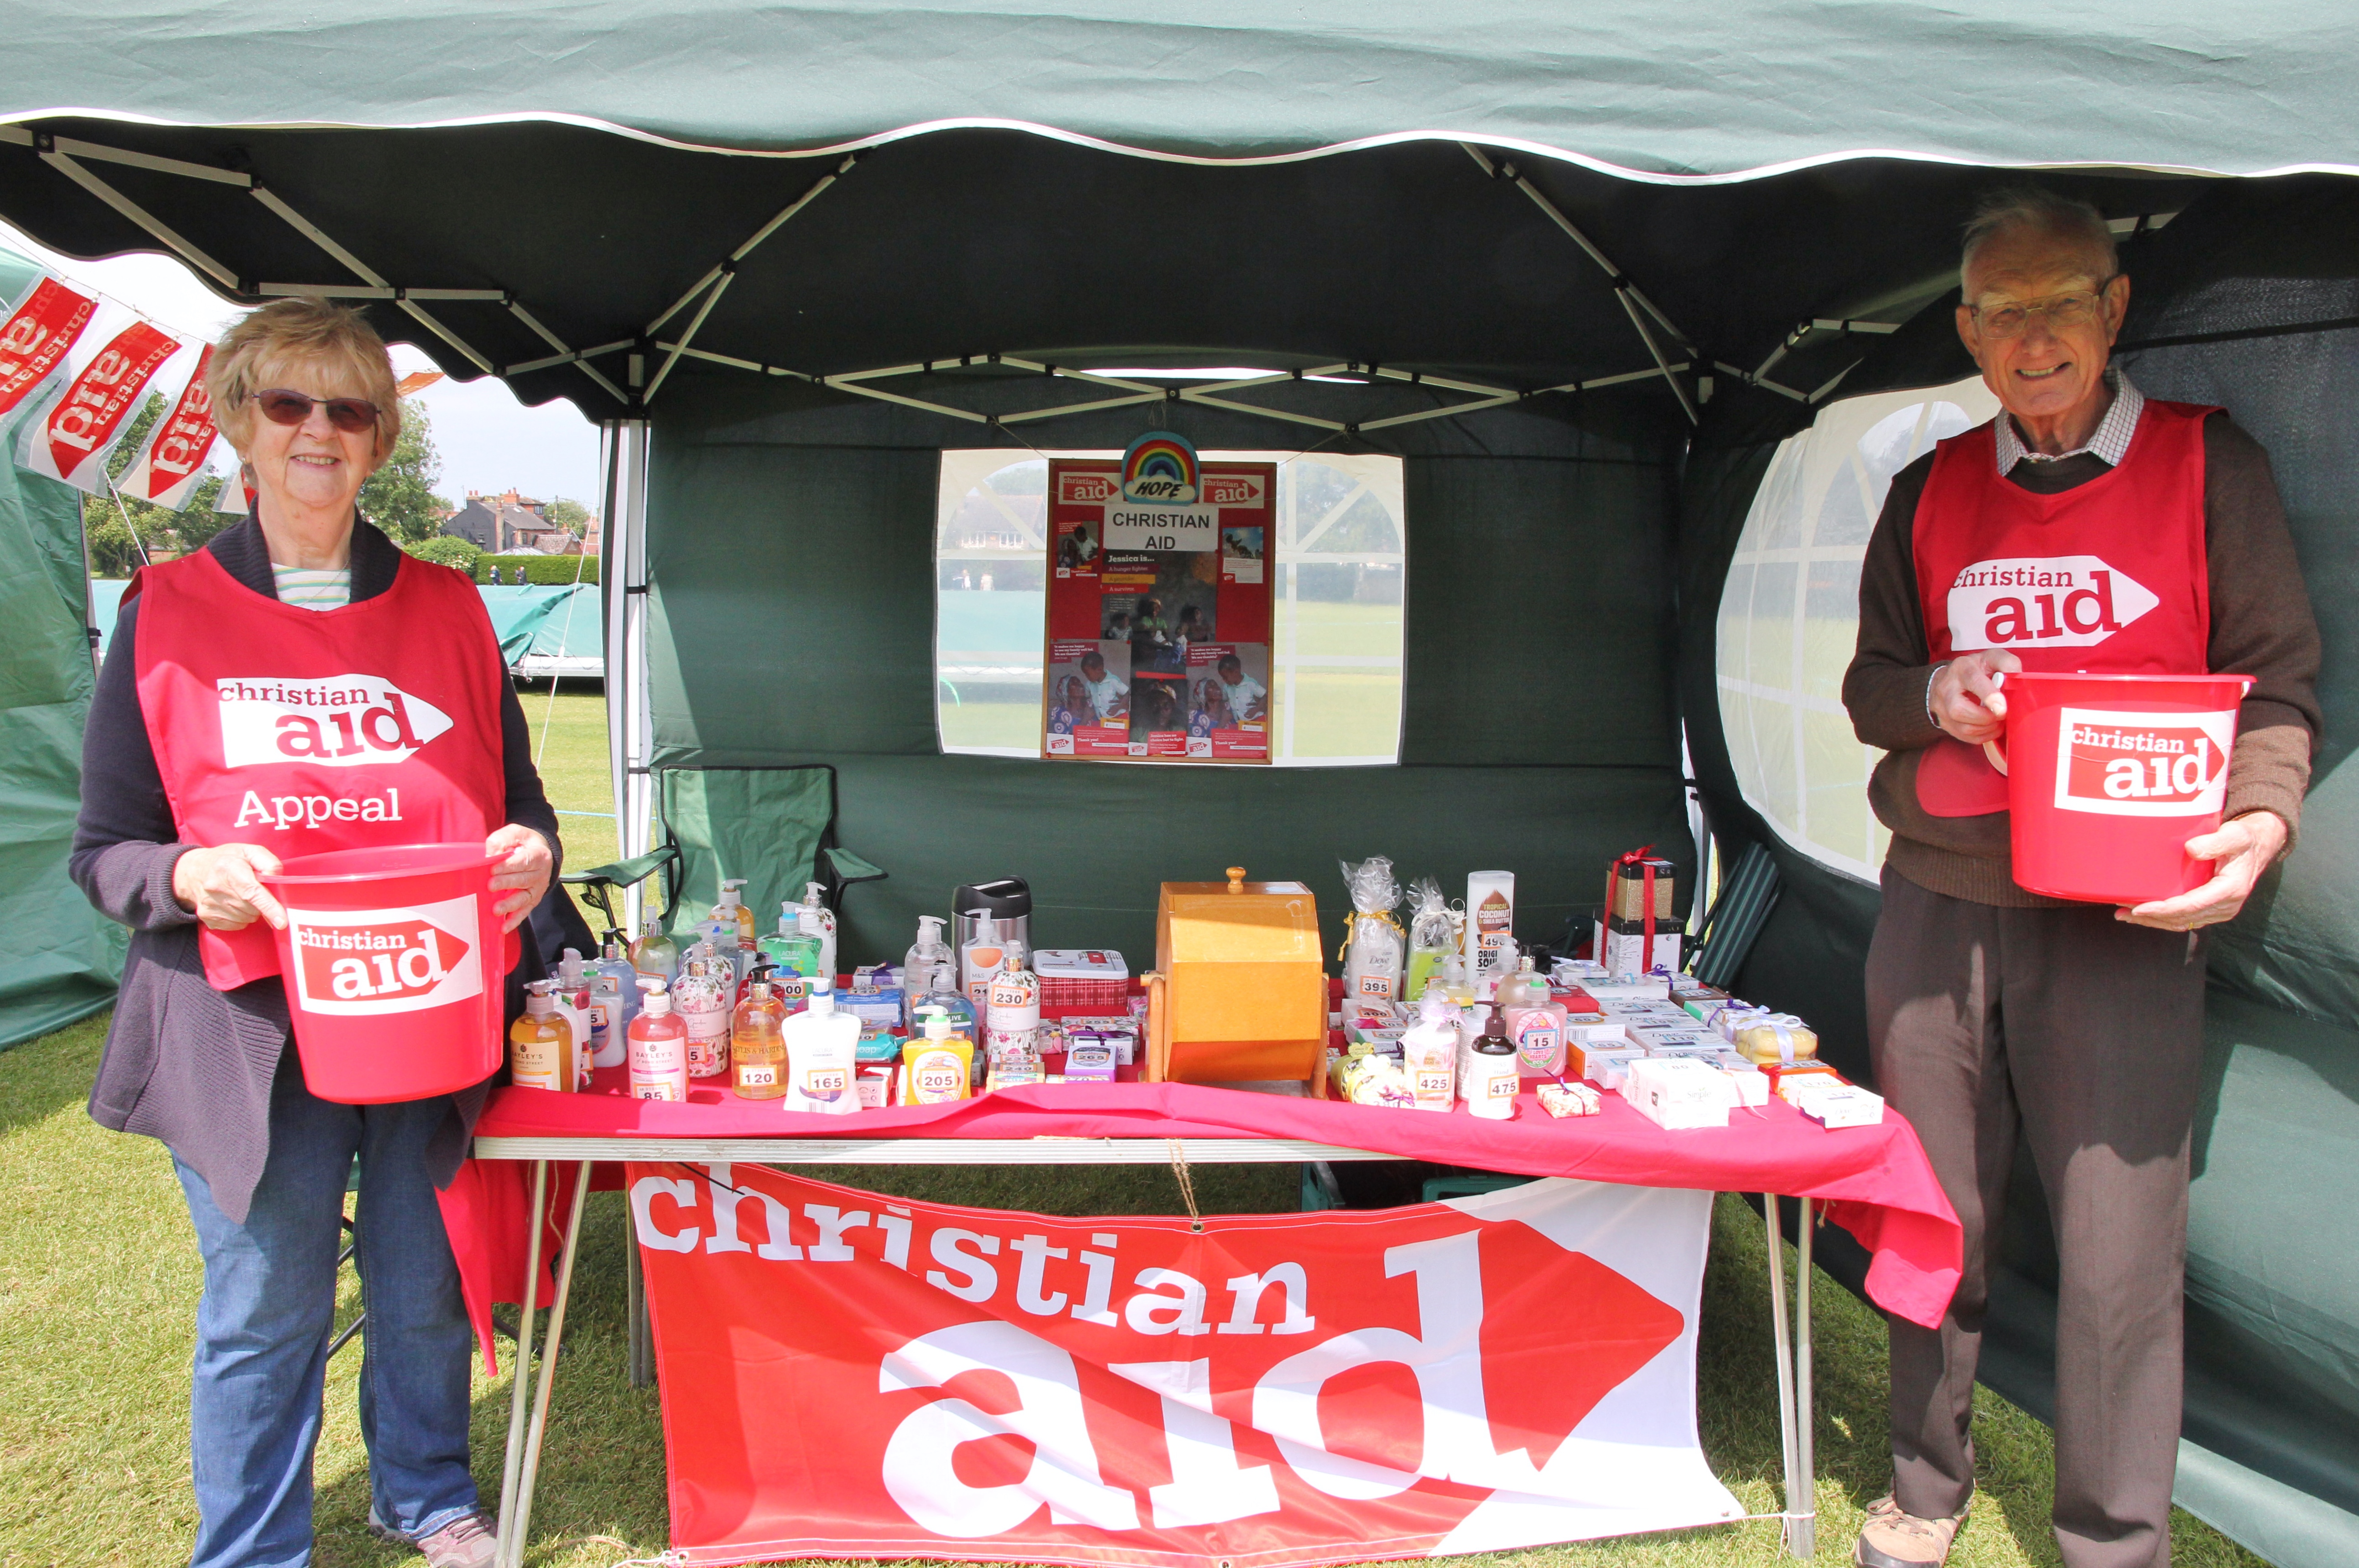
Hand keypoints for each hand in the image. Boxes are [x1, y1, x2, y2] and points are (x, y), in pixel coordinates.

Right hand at [172, 844, 287, 930]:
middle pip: (253, 908)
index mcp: (229, 869)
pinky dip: (241, 917)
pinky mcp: (207, 917)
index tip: (281, 922)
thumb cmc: (227, 859)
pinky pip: (237, 925)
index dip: (269, 907)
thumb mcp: (249, 851)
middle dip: (261, 903)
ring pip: (247, 918)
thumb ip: (268, 862)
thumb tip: (277, 879)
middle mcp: (216, 888)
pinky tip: (233, 903)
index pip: (251, 892)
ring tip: (241, 895)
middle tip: (253, 889)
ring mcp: (210, 905)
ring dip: (251, 910)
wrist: (192, 871)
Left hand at [486, 824, 553, 933]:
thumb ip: (502, 840)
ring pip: (524, 898)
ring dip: (510, 905)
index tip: (493, 869)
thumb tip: (489, 854)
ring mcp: (537, 888)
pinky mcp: (533, 899)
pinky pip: (524, 911)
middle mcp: (541, 873)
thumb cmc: (524, 842)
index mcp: (538, 855)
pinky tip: (504, 927)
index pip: (524, 861)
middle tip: (490, 886)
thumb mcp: (516, 833)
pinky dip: (515, 920)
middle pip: (523, 880)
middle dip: (506, 884)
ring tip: (496, 910)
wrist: (541, 851)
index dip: (508, 866)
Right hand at [1930, 650, 2022, 743]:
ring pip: (1965, 727)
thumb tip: (2018, 679)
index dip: (1988, 696)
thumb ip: (2008, 664)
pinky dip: (1985, 735)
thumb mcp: (1992, 658)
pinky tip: (1992, 726)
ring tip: (1998, 719)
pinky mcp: (1946, 724)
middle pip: (1960, 711)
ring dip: (1988, 727)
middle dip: (1987, 717)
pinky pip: (1967, 737)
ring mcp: (1943, 709)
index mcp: (1961, 668)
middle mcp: (1947, 688)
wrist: (1950, 679)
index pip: (1973, 681)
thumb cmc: (1976, 669)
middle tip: (2002, 713)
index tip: (2002, 708)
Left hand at [2118, 811, 2287, 930]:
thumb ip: (2216, 841)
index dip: (2164, 909)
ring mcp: (2218, 910)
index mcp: (2230, 890)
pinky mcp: (2211, 908)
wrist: (2257, 845)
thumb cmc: (2244, 838)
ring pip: (2182, 922)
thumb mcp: (2235, 835)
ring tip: (2125, 914)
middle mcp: (2225, 905)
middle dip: (2152, 917)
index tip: (2140, 908)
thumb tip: (2192, 849)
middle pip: (2183, 919)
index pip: (2191, 906)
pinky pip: (2185, 918)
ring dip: (2153, 921)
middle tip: (2122, 911)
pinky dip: (2163, 918)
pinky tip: (2143, 912)